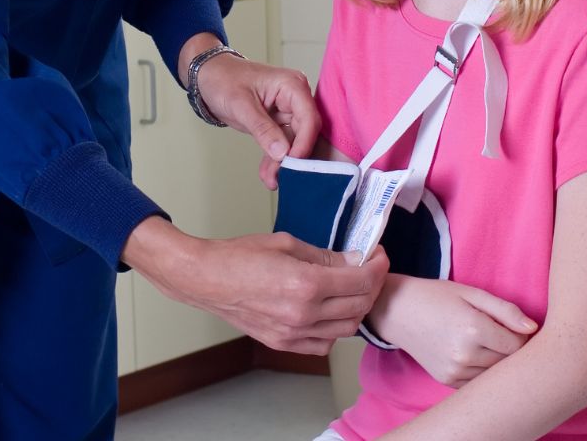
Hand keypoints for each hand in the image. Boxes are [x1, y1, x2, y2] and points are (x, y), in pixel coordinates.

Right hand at [122, 217, 388, 354]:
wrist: (207, 279)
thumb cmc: (240, 255)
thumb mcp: (286, 243)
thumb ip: (324, 255)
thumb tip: (354, 259)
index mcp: (306, 283)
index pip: (360, 280)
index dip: (376, 266)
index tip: (379, 255)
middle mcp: (304, 314)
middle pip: (358, 306)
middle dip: (371, 285)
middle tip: (370, 268)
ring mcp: (294, 333)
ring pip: (346, 328)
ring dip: (356, 308)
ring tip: (352, 288)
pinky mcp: (284, 344)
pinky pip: (324, 344)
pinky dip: (335, 328)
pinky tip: (329, 310)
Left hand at [178, 36, 317, 188]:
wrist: (209, 76)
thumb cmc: (224, 79)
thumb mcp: (241, 104)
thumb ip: (262, 128)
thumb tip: (282, 152)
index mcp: (292, 85)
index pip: (309, 118)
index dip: (304, 143)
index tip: (292, 163)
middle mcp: (295, 98)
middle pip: (304, 133)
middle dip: (292, 157)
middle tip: (281, 177)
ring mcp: (287, 111)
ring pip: (293, 143)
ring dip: (282, 162)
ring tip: (271, 179)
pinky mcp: (278, 122)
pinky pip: (281, 144)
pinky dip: (274, 159)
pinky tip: (268, 174)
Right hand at [369, 275, 536, 387]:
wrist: (397, 310)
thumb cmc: (435, 296)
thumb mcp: (469, 292)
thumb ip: (504, 309)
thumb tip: (533, 329)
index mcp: (473, 328)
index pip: (518, 345)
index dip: (522, 336)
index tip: (516, 327)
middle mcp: (465, 354)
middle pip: (508, 362)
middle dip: (511, 350)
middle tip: (503, 335)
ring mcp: (455, 371)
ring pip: (494, 375)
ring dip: (497, 362)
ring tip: (486, 343)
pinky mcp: (448, 381)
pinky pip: (478, 382)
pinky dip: (481, 371)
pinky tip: (473, 354)